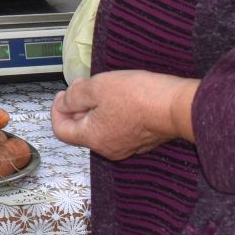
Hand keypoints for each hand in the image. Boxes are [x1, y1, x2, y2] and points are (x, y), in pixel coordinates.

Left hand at [51, 69, 198, 160]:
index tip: (63, 94)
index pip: (61, 130)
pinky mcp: (142, 141)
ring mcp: (127, 147)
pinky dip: (113, 114)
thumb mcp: (96, 87)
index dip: (57, 110)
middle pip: (81, 130)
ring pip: (100, 128)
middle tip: (84, 85)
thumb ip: (74, 97)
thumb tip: (64, 104)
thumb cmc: (138, 96)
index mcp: (94, 138)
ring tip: (104, 89)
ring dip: (95, 109)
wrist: (177, 106)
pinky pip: (118, 128)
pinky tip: (121, 98)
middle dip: (77, 106)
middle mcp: (109, 149)